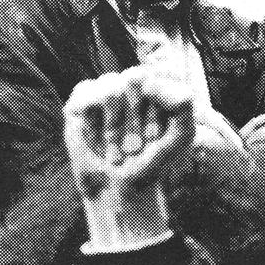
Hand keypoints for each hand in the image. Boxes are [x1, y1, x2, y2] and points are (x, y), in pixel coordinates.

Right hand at [64, 67, 193, 250]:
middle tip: (136, 146)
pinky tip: (98, 142)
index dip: (158, 110)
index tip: (155, 139)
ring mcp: (104, 87)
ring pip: (112, 90)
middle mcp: (130, 80)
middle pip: (135, 78)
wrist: (119, 188)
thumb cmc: (153, 161)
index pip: (161, 76)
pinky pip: (88, 100)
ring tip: (117, 148)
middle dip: (136, 119)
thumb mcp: (181, 136)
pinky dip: (94, 128)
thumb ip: (182, 105)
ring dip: (116, 128)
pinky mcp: (81, 99)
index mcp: (158, 83)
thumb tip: (147, 83)